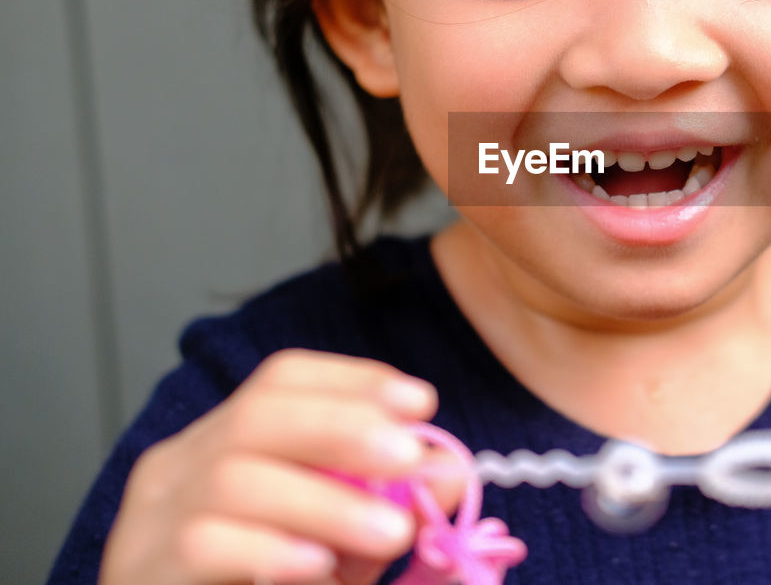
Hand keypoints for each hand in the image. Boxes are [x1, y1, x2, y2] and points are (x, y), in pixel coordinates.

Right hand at [101, 348, 460, 584]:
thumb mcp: (333, 544)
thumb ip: (382, 506)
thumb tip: (449, 470)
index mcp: (222, 442)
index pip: (282, 381)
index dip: (355, 382)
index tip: (419, 403)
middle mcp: (180, 467)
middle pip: (257, 414)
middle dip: (344, 427)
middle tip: (410, 456)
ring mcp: (152, 519)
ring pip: (234, 479)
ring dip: (326, 501)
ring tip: (391, 532)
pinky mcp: (144, 571)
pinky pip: (203, 545)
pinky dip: (270, 552)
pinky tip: (317, 567)